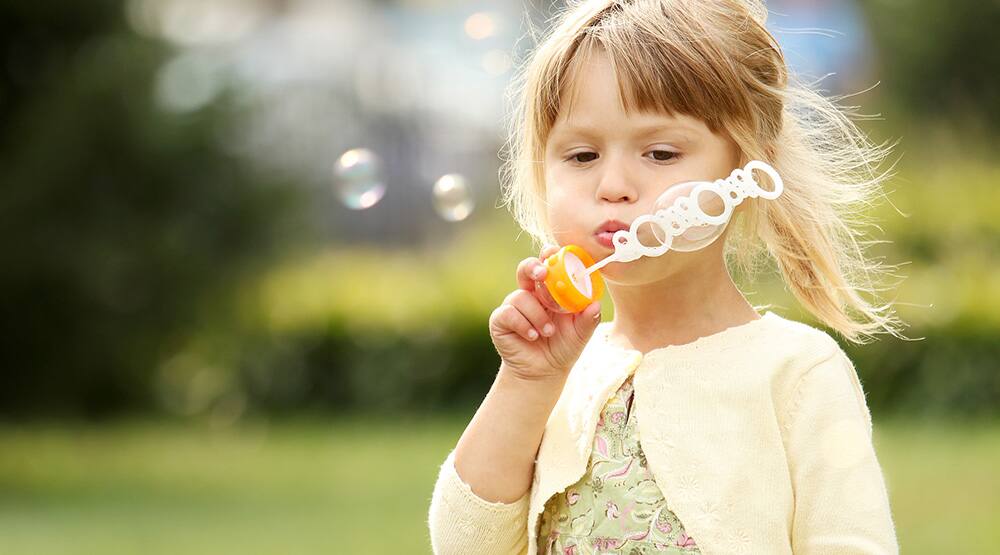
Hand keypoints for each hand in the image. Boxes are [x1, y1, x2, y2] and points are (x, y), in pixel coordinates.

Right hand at [489, 245, 602, 381]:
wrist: (543, 372)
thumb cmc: (562, 347)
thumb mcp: (580, 334)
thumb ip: (588, 319)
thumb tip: (596, 304)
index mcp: (550, 290)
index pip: (548, 264)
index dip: (549, 254)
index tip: (555, 252)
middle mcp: (530, 293)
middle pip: (526, 268)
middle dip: (533, 267)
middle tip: (542, 273)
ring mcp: (514, 305)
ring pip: (521, 296)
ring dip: (537, 314)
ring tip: (547, 332)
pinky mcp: (501, 320)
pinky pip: (509, 313)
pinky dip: (524, 324)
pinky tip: (532, 336)